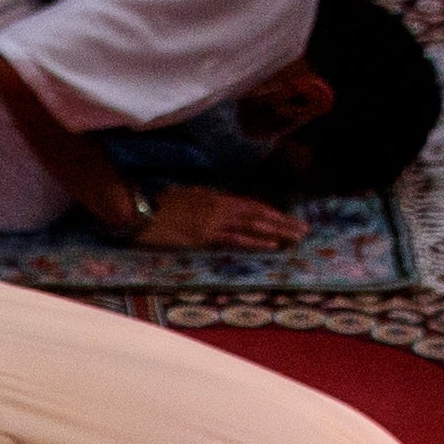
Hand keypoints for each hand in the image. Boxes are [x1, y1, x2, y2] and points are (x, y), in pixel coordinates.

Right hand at [133, 183, 304, 252]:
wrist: (139, 213)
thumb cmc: (155, 207)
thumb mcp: (181, 197)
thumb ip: (197, 199)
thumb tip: (204, 200)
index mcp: (214, 198)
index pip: (250, 205)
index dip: (271, 213)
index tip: (287, 220)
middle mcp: (219, 206)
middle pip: (259, 213)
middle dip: (283, 221)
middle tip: (303, 229)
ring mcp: (213, 220)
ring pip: (254, 224)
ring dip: (278, 231)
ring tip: (296, 237)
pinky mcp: (204, 235)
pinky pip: (236, 239)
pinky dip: (256, 242)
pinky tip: (272, 246)